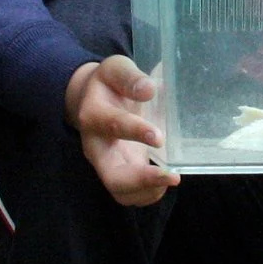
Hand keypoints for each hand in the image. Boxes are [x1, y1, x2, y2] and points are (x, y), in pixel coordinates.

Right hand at [64, 56, 179, 204]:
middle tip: (172, 175)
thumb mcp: (115, 69)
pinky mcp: (118, 173)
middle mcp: (96, 147)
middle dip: (142, 180)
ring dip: (148, 191)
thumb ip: (129, 77)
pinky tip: (166, 181)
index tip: (159, 136)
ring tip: (172, 178)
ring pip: (121, 192)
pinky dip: (149, 193)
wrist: (91, 99)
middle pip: (112, 176)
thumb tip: (149, 89)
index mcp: (94, 115)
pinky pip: (130, 194)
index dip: (135, 131)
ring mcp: (106, 164)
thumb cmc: (108, 84)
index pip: (113, 126)